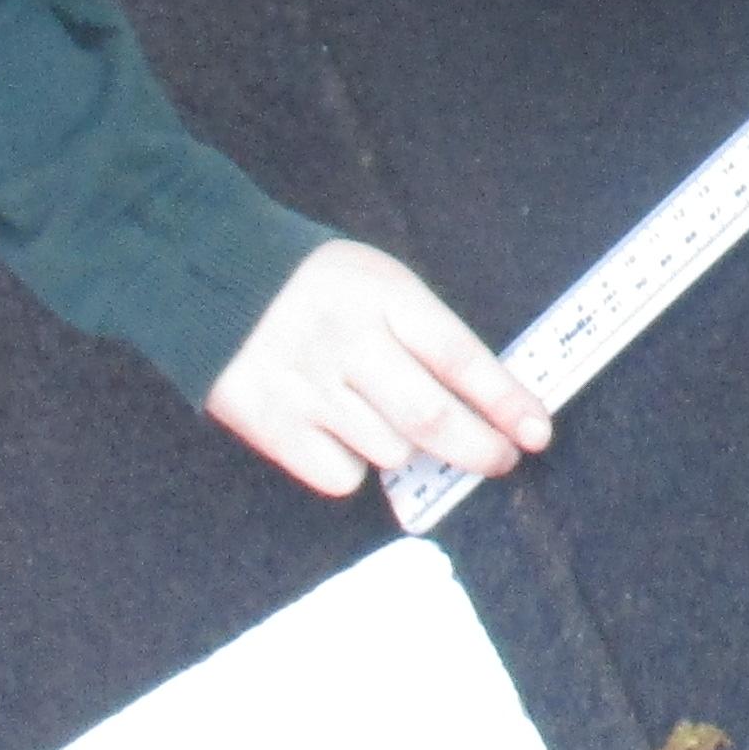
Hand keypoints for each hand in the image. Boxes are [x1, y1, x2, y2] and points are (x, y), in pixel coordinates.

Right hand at [203, 240, 555, 496]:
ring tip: (387, 417)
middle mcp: (347, 341)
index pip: (460, 358)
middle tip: (502, 459)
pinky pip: (342, 476)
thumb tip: (483, 405)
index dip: (506, 401)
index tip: (538, 432)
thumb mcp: (378, 280)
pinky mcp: (271, 424)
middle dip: (481, 449)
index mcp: (383, 295)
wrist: (210, 273)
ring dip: (409, 450)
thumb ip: (424, 333)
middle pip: (431, 419)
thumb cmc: (316, 283)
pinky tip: (339, 432)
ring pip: (391, 451)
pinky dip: (354, 466)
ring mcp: (307, 386)